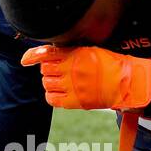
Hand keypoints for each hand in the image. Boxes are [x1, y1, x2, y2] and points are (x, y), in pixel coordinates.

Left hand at [19, 44, 150, 110]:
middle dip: (48, 70)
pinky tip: (58, 93)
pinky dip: (51, 96)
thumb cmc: (109, 64)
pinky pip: (51, 98)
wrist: (124, 83)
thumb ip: (70, 51)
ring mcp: (71, 86)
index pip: (46, 53)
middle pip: (45, 70)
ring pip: (47, 83)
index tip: (25, 60)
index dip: (32, 56)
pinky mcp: (74, 101)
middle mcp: (71, 69)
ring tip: (61, 82)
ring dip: (50, 82)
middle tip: (58, 71)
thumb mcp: (90, 50)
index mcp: (75, 54)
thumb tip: (48, 54)